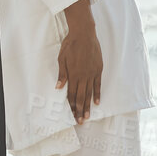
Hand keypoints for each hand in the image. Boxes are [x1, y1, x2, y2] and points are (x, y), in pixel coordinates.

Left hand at [56, 0, 102, 124]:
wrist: (84, 34)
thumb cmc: (70, 45)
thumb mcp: (61, 59)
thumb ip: (62, 74)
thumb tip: (58, 88)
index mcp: (73, 74)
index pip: (72, 94)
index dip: (72, 106)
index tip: (72, 116)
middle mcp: (83, 76)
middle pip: (82, 96)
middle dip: (80, 110)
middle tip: (81, 122)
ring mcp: (92, 73)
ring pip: (90, 93)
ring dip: (88, 105)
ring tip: (88, 116)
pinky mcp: (98, 69)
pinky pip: (98, 84)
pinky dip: (97, 93)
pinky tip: (97, 102)